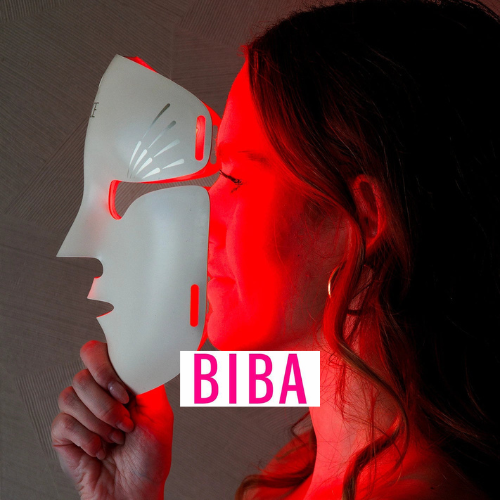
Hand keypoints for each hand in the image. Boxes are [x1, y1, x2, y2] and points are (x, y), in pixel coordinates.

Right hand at [51, 340, 173, 499]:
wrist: (134, 492)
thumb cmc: (150, 456)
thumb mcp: (159, 412)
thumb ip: (146, 381)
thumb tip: (137, 356)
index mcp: (117, 383)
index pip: (97, 353)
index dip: (106, 369)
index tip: (124, 394)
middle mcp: (96, 394)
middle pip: (82, 375)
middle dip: (106, 405)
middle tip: (124, 423)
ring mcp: (78, 412)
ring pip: (70, 396)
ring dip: (99, 423)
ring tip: (115, 439)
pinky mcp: (64, 434)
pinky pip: (63, 422)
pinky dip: (86, 439)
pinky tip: (100, 449)